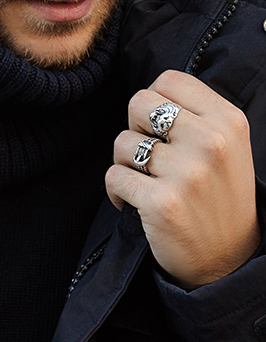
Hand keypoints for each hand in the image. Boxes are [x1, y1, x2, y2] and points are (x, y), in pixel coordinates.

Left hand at [106, 70, 259, 286]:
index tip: (160, 127)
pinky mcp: (162, 202)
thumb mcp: (227, 144)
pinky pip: (113, 176)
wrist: (228, 261)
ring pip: (122, 142)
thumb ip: (195, 113)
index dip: (154, 101)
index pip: (168, 79)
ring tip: (145, 180)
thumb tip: (149, 93)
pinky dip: (116, 190)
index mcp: (228, 120)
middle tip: (149, 154)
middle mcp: (210, 142)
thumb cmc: (219, 195)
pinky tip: (133, 202)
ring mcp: (187, 173)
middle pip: (138, 102)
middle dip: (135, 127)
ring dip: (125, 162)